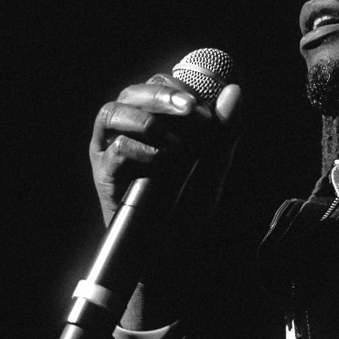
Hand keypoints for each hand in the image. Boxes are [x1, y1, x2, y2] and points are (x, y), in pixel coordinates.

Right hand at [90, 74, 242, 229]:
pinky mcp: (104, 174)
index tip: (202, 106)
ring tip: (176, 143)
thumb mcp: (213, 166)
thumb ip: (222, 131)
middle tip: (190, 108)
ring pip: (112, 112)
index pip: (158, 85)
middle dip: (162, 96)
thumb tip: (234, 91)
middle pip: (133, 92)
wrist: (171, 252)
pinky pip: (114, 149)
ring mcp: (111, 150)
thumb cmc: (188, 208)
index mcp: (153, 122)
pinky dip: (140, 150)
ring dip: (147, 120)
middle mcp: (128, 130)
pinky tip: (161, 161)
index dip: (178, 88)